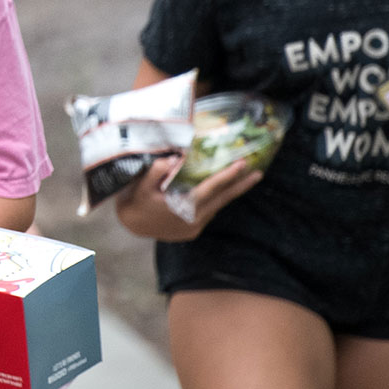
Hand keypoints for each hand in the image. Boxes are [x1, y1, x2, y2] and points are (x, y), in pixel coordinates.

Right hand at [114, 155, 261, 243]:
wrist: (130, 226)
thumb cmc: (135, 203)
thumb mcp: (141, 185)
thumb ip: (157, 171)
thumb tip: (177, 158)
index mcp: (184, 207)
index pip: (211, 188)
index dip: (227, 176)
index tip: (242, 164)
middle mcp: (194, 219)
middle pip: (222, 199)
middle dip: (241, 186)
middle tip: (259, 174)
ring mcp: (195, 227)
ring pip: (217, 206)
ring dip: (229, 193)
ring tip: (243, 179)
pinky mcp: (192, 231)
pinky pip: (208, 212)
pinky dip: (216, 200)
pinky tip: (219, 191)